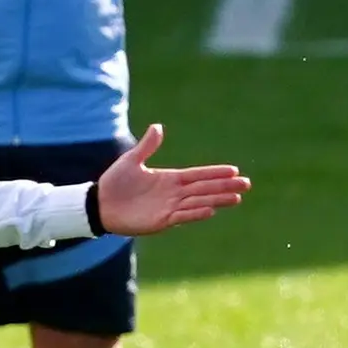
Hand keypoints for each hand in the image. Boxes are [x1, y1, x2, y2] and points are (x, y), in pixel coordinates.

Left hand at [94, 125, 252, 231]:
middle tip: (246, 184)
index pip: (198, 175)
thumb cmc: (115, 182)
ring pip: (199, 202)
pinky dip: (197, 213)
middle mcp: (174, 193)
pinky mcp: (161, 221)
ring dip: (218, 200)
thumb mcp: (131, 160)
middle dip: (225, 186)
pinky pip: (183, 216)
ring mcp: (169, 207)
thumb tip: (158, 127)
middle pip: (205, 188)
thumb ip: (147, 146)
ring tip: (237, 198)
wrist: (100, 205)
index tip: (234, 170)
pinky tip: (211, 209)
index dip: (215, 172)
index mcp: (169, 178)